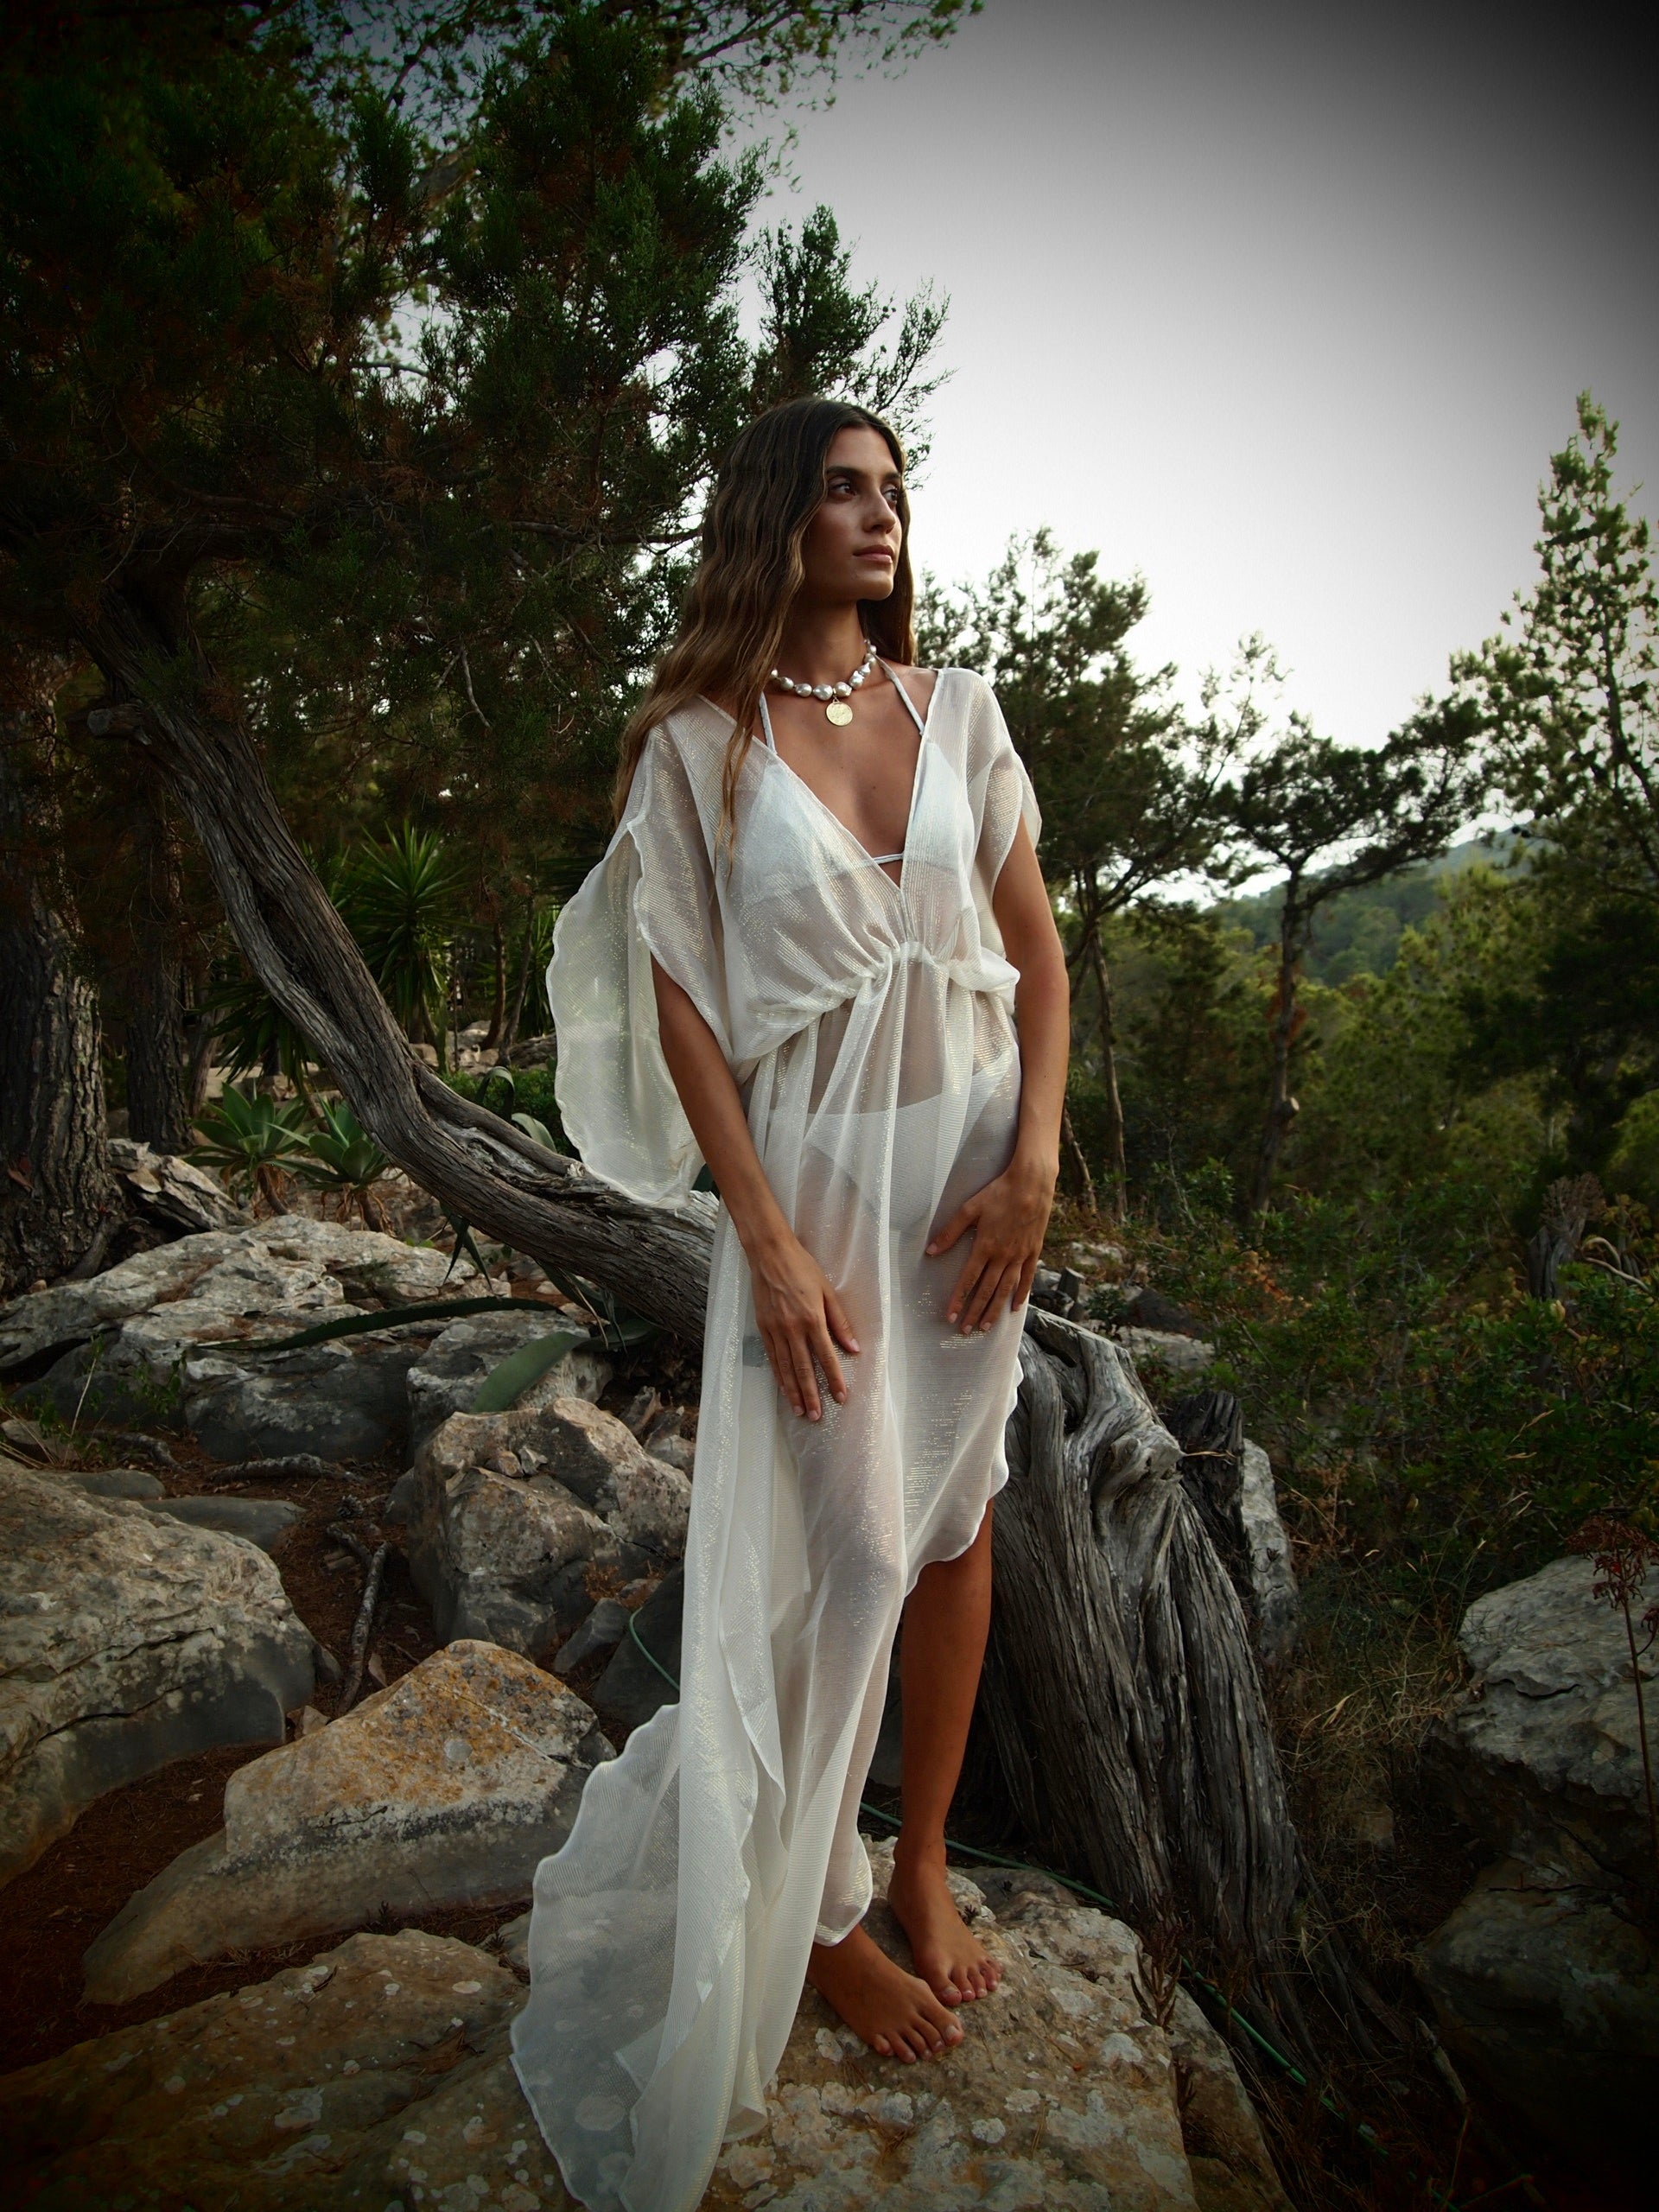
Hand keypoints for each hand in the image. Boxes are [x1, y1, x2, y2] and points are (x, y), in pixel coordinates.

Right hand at [747, 1227, 860, 1420]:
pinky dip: (778, 1376)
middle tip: (816, 1416)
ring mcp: (775, 1330)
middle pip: (803, 1369)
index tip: (841, 1398)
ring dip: (793, 1391)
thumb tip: (854, 1348)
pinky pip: (772, 1358)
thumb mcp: (828, 1291)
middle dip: (811, 1394)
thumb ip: (840, 1322)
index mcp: (812, 1319)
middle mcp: (792, 1328)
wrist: (770, 1254)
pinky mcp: (763, 1328)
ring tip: (801, 1410)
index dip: (834, 1379)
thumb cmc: (803, 1269)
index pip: (826, 1357)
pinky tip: (783, 1389)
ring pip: (786, 1368)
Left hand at [926, 1154, 1056, 1333]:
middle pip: (986, 1291)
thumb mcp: (969, 1209)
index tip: (951, 1317)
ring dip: (995, 1309)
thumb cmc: (998, 1193)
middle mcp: (1002, 1256)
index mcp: (985, 1246)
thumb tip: (930, 1251)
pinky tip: (1014, 1307)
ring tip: (987, 1326)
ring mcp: (1020, 1255)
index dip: (959, 1300)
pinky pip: (1027, 1278)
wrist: (1031, 1183)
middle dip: (975, 1312)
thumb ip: (950, 1232)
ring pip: (1006, 1289)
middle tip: (966, 1331)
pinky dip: (1021, 1294)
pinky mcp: (1033, 1251)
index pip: (968, 1280)